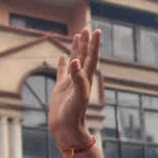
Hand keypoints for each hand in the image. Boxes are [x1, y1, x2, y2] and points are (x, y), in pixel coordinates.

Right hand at [49, 28, 100, 144]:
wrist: (67, 129)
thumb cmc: (74, 115)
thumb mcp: (77, 96)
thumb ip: (77, 78)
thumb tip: (74, 60)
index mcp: (86, 79)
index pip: (91, 57)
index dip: (94, 44)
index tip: (96, 31)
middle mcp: (80, 78)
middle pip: (84, 56)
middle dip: (86, 42)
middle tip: (88, 28)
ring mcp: (70, 83)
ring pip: (74, 61)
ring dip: (77, 49)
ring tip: (78, 35)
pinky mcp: (61, 88)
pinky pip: (62, 72)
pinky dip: (63, 63)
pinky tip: (63, 56)